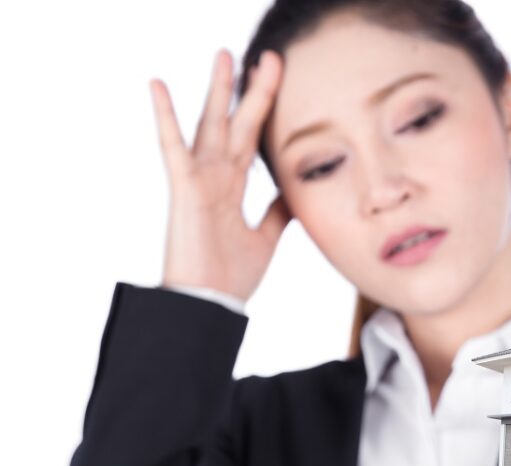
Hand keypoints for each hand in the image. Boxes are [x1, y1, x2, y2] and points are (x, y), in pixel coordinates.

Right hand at [149, 48, 291, 302]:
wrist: (211, 307)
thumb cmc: (230, 278)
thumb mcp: (265, 239)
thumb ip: (277, 213)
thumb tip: (294, 195)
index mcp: (232, 188)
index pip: (252, 140)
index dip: (265, 111)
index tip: (278, 82)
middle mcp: (215, 178)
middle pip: (236, 124)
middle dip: (251, 91)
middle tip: (267, 57)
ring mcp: (199, 180)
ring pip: (210, 125)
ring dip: (218, 91)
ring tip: (224, 55)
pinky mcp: (184, 189)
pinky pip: (173, 147)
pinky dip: (166, 116)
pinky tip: (159, 84)